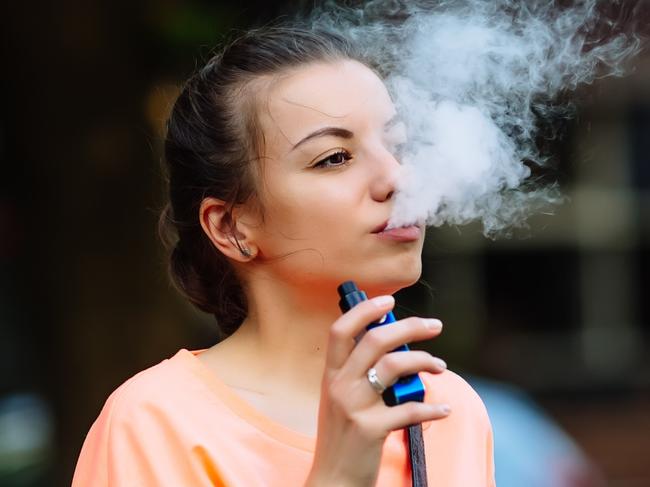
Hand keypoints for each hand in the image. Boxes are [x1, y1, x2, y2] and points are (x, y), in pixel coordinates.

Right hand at [305, 295, 448, 486]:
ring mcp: (354, 407)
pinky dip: (432, 408)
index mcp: (331, 375)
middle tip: (434, 326)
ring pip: (394, 366)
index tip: (389, 300)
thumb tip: (393, 347)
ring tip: (441, 368)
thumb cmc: (342, 436)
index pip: (340, 330)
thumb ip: (358, 373)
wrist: (333, 479)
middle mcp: (339, 386)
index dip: (364, 310)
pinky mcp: (371, 430)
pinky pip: (409, 410)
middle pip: (375, 340)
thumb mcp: (340, 399)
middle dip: (409, 327)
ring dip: (425, 361)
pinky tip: (444, 409)